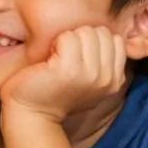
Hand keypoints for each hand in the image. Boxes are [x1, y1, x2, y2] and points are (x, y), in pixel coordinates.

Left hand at [0, 26, 127, 125]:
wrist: (32, 115)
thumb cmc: (56, 93)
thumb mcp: (90, 81)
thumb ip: (104, 61)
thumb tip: (109, 34)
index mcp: (115, 80)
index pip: (115, 39)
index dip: (94, 41)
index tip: (79, 57)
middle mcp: (106, 78)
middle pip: (102, 33)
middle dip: (83, 38)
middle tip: (67, 57)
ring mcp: (90, 74)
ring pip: (86, 32)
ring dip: (69, 39)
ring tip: (59, 58)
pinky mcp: (69, 69)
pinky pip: (67, 37)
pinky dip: (55, 43)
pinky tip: (50, 60)